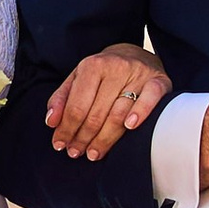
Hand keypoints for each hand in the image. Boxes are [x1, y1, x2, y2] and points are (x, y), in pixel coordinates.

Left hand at [46, 44, 173, 160]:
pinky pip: (149, 100)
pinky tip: (130, 128)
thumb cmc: (102, 73)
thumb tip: (50, 122)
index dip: (66, 129)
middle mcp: (115, 68)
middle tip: (76, 153)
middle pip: (96, 114)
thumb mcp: (77, 79)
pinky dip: (140, 114)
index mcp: (92, 66)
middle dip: (83, 138)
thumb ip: (60, 99)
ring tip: (94, 153)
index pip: (76, 106)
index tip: (60, 145)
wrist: (134, 55)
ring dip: (105, 138)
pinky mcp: (158, 81)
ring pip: (119, 114)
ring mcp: (138, 74)